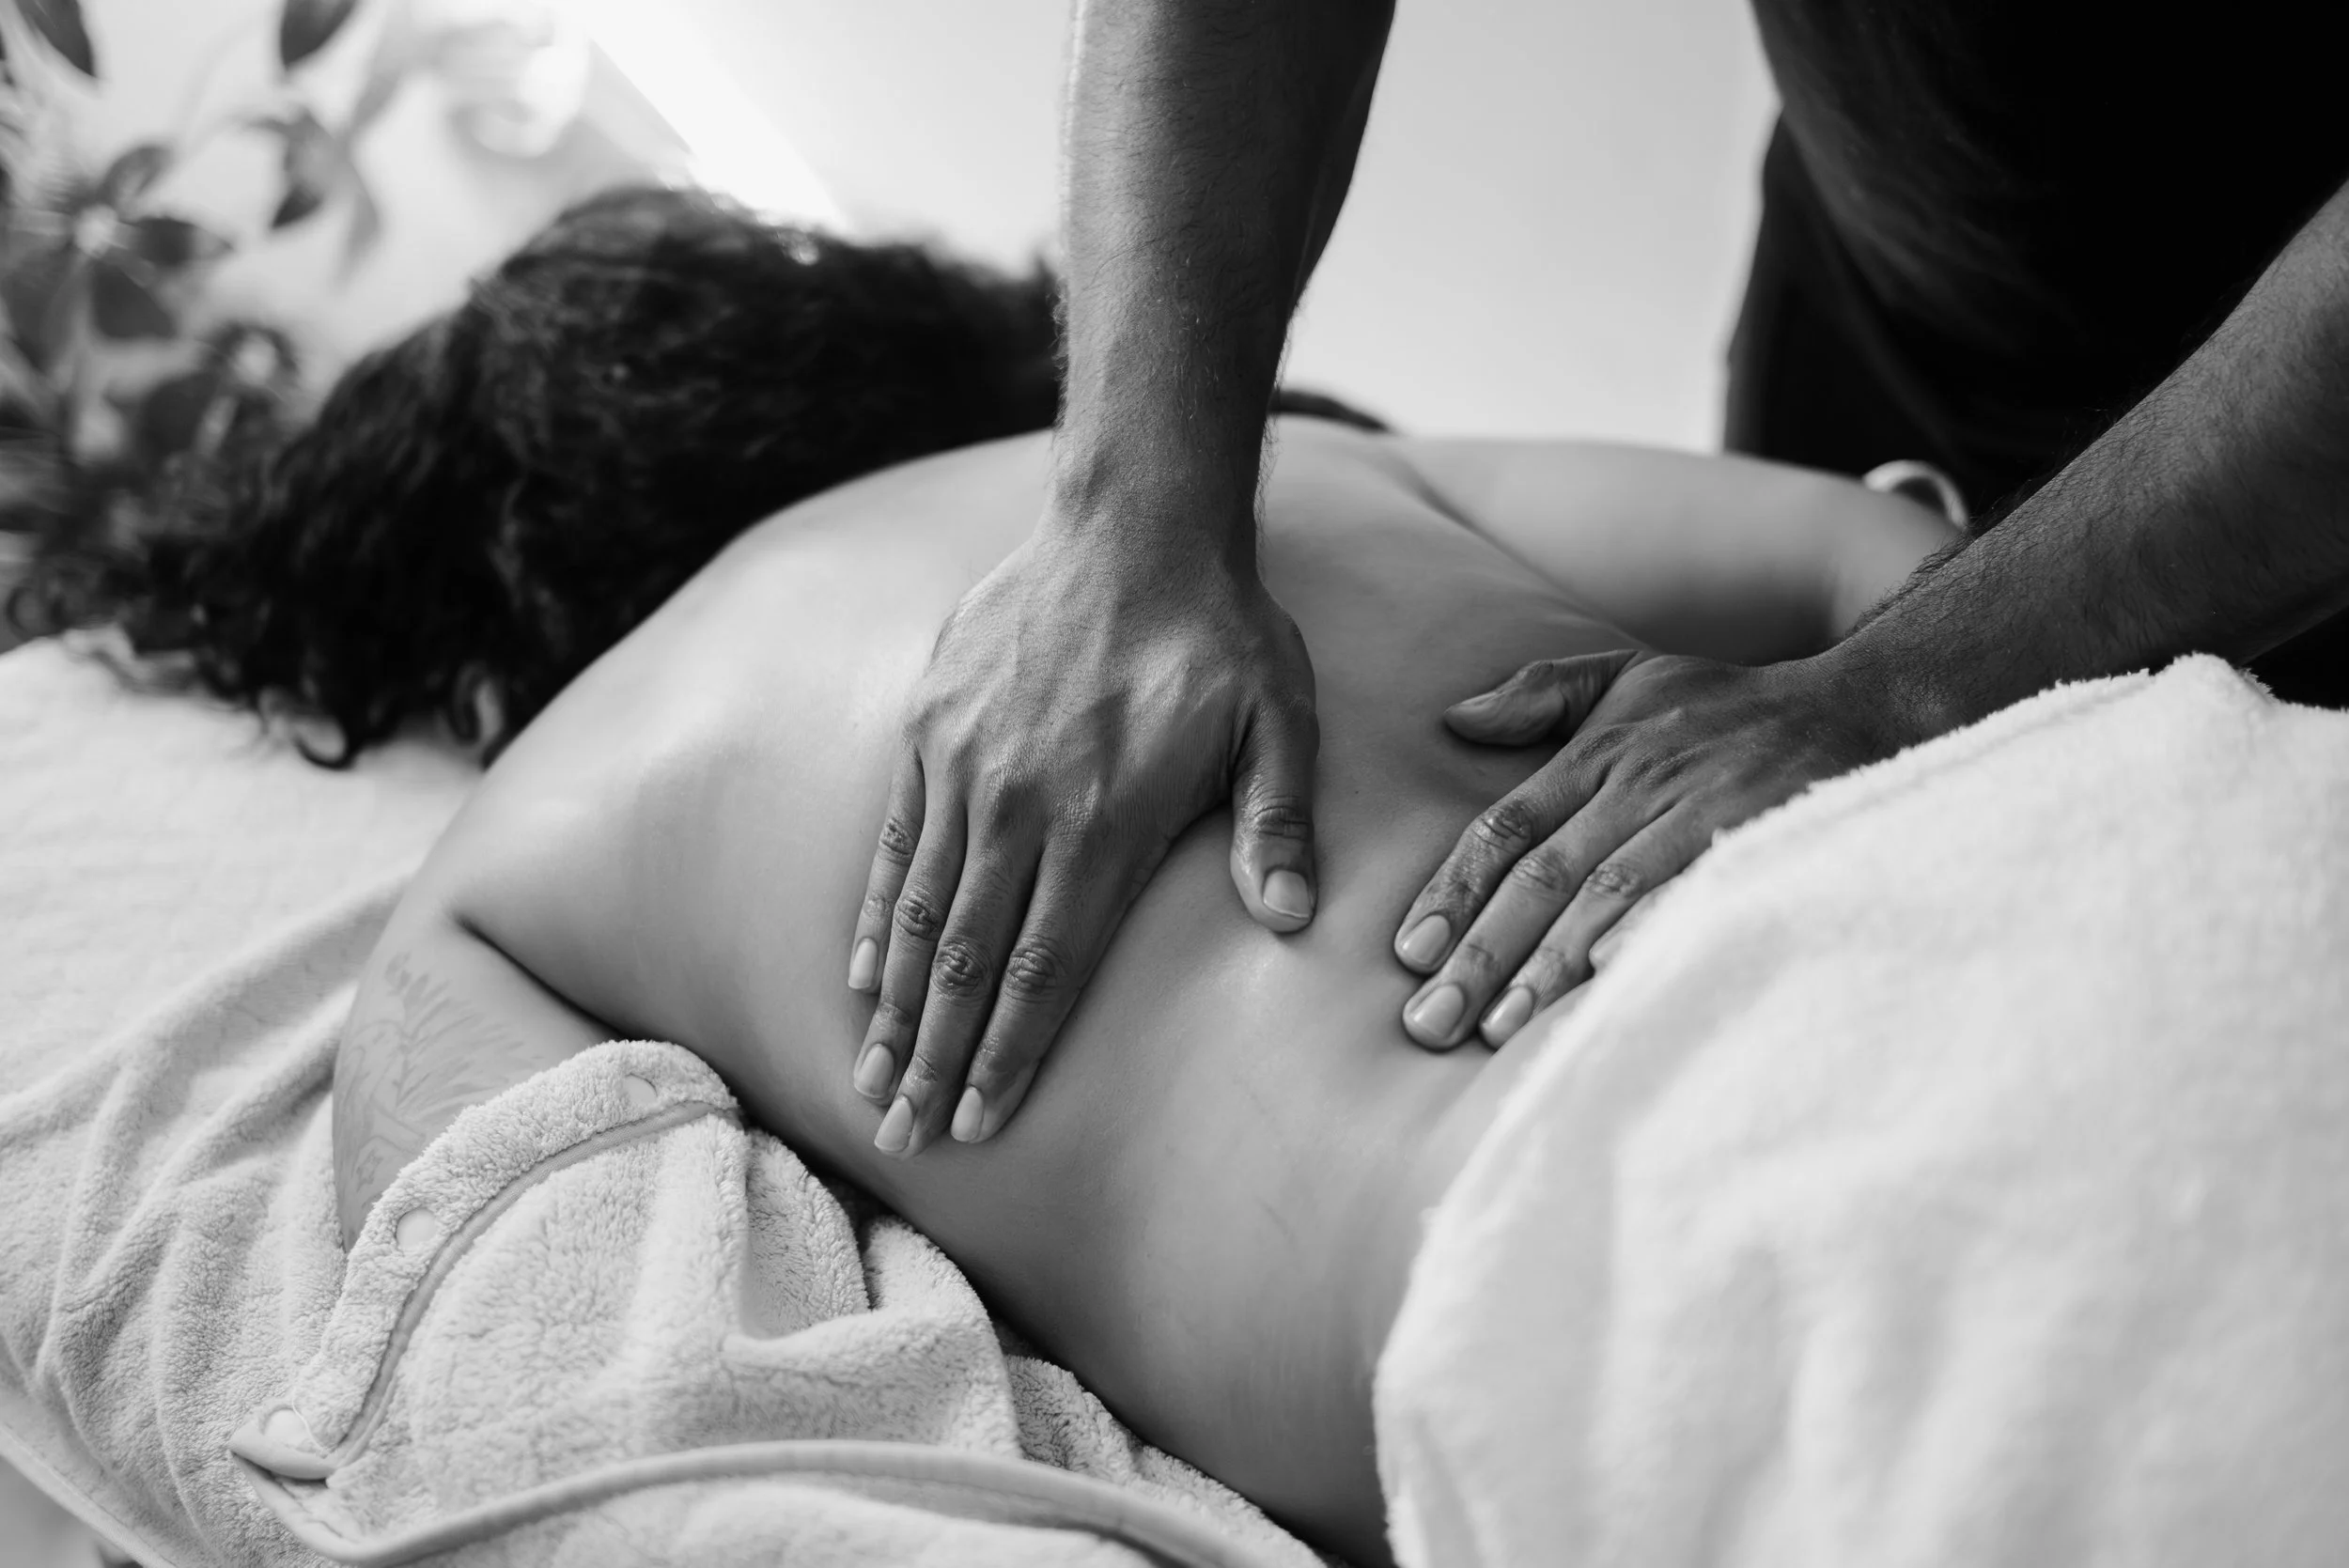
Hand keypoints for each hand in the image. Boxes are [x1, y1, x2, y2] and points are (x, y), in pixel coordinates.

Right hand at [848, 519, 1319, 1155]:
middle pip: (971, 961)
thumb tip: (1290, 920)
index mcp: (1106, 820)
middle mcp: (1022, 804)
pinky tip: (864, 974)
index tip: (979, 1125)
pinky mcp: (930, 729)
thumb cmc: (1220, 633)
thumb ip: (1279, 823)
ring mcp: (966, 767)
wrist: (1134, 524)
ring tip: (871, 1082)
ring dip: (895, 1006)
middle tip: (905, 1139)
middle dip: (935, 1059)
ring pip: (923, 913)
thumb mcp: (1279, 721)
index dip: (1010, 1055)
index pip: (1048, 968)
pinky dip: (878, 916)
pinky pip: (895, 843)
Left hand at [1392, 648, 1910, 1048]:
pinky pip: (1697, 895)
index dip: (1454, 892)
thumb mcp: (1632, 676)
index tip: (1409, 953)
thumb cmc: (1732, 704)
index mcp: (1602, 756)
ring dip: (1549, 964)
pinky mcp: (1761, 841)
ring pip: (1609, 896)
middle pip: (1544, 877)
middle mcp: (1642, 785)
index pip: (1507, 829)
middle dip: (1481, 954)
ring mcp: (1702, 816)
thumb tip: (1455, 721)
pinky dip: (1653, 933)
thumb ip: (1543, 694)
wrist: (1862, 703)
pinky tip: (1609, 981)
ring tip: (1498, 1029)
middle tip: (1429, 1022)